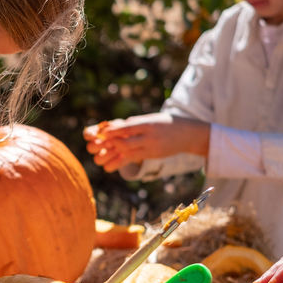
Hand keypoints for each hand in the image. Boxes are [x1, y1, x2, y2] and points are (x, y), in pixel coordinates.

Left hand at [83, 114, 207, 172]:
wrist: (187, 133)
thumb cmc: (165, 123)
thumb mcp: (151, 118)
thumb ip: (134, 123)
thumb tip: (116, 126)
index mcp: (146, 123)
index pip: (126, 127)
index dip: (112, 130)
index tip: (101, 132)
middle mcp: (148, 135)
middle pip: (125, 140)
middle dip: (109, 143)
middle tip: (96, 145)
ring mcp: (151, 147)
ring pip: (128, 152)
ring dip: (112, 154)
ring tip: (99, 156)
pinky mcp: (152, 155)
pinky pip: (134, 159)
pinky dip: (120, 161)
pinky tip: (110, 165)